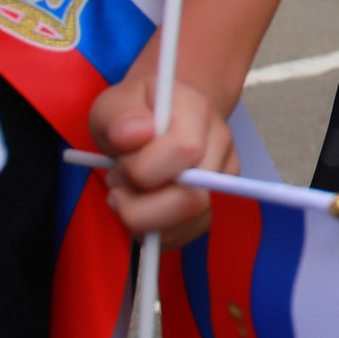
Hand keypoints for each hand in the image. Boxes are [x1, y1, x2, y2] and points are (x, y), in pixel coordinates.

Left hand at [89, 71, 235, 243]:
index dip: (142, 169)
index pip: (185, 150)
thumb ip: (119, 116)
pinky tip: (141, 208)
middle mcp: (220, 142)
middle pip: (195, 198)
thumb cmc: (136, 112)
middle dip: (141, 209)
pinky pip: (187, 234)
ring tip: (127, 194)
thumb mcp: (114, 103)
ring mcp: (224, 175)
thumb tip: (135, 135)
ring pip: (192, 223)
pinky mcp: (217, 202)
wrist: (163, 115)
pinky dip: (155, 232)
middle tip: (117, 189)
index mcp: (197, 110)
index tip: (119, 164)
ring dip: (145, 221)